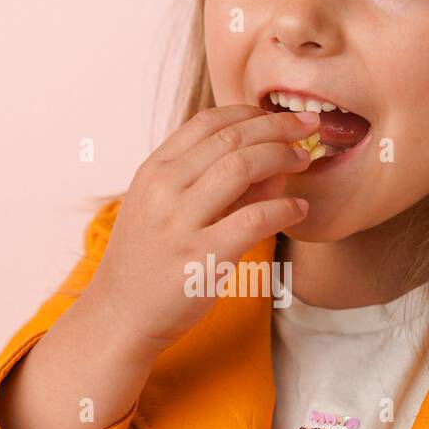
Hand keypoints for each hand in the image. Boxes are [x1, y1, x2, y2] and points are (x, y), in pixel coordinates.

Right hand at [86, 103, 319, 359]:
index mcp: (154, 171)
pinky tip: (299, 209)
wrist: (119, 316)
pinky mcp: (201, 258)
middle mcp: (163, 189)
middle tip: (309, 128)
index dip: (251, 113)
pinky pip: (254, 219)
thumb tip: (273, 168)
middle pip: (231, 138)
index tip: (281, 118)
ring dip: (282, 157)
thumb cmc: (148, 263)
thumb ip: (212, 186)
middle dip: (277, 127)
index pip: (207, 122)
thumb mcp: (165, 211)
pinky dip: (284, 208)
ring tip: (305, 161)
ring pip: (242, 167)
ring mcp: (180, 223)